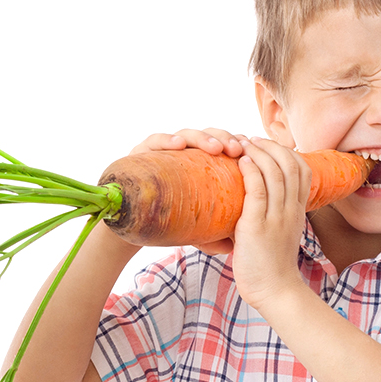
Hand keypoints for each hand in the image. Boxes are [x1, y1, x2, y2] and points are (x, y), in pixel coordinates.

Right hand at [127, 128, 247, 255]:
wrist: (129, 222)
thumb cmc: (166, 218)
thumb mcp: (192, 226)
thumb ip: (211, 233)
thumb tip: (231, 247)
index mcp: (201, 164)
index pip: (223, 146)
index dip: (238, 146)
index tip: (250, 154)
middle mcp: (184, 153)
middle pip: (209, 135)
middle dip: (225, 138)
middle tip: (236, 150)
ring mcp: (162, 150)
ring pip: (186, 134)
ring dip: (202, 138)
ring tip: (214, 148)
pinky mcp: (141, 152)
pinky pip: (155, 140)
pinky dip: (167, 140)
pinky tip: (178, 145)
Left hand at [231, 136, 310, 309]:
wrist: (276, 291)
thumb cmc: (270, 264)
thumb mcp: (277, 233)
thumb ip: (269, 214)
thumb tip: (248, 199)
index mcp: (297, 211)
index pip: (301, 170)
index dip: (285, 151)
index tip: (265, 144)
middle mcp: (290, 210)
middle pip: (289, 165)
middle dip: (269, 146)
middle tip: (250, 138)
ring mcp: (276, 218)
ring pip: (274, 173)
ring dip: (258, 153)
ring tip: (241, 142)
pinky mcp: (257, 227)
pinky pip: (257, 191)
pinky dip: (250, 172)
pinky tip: (242, 161)